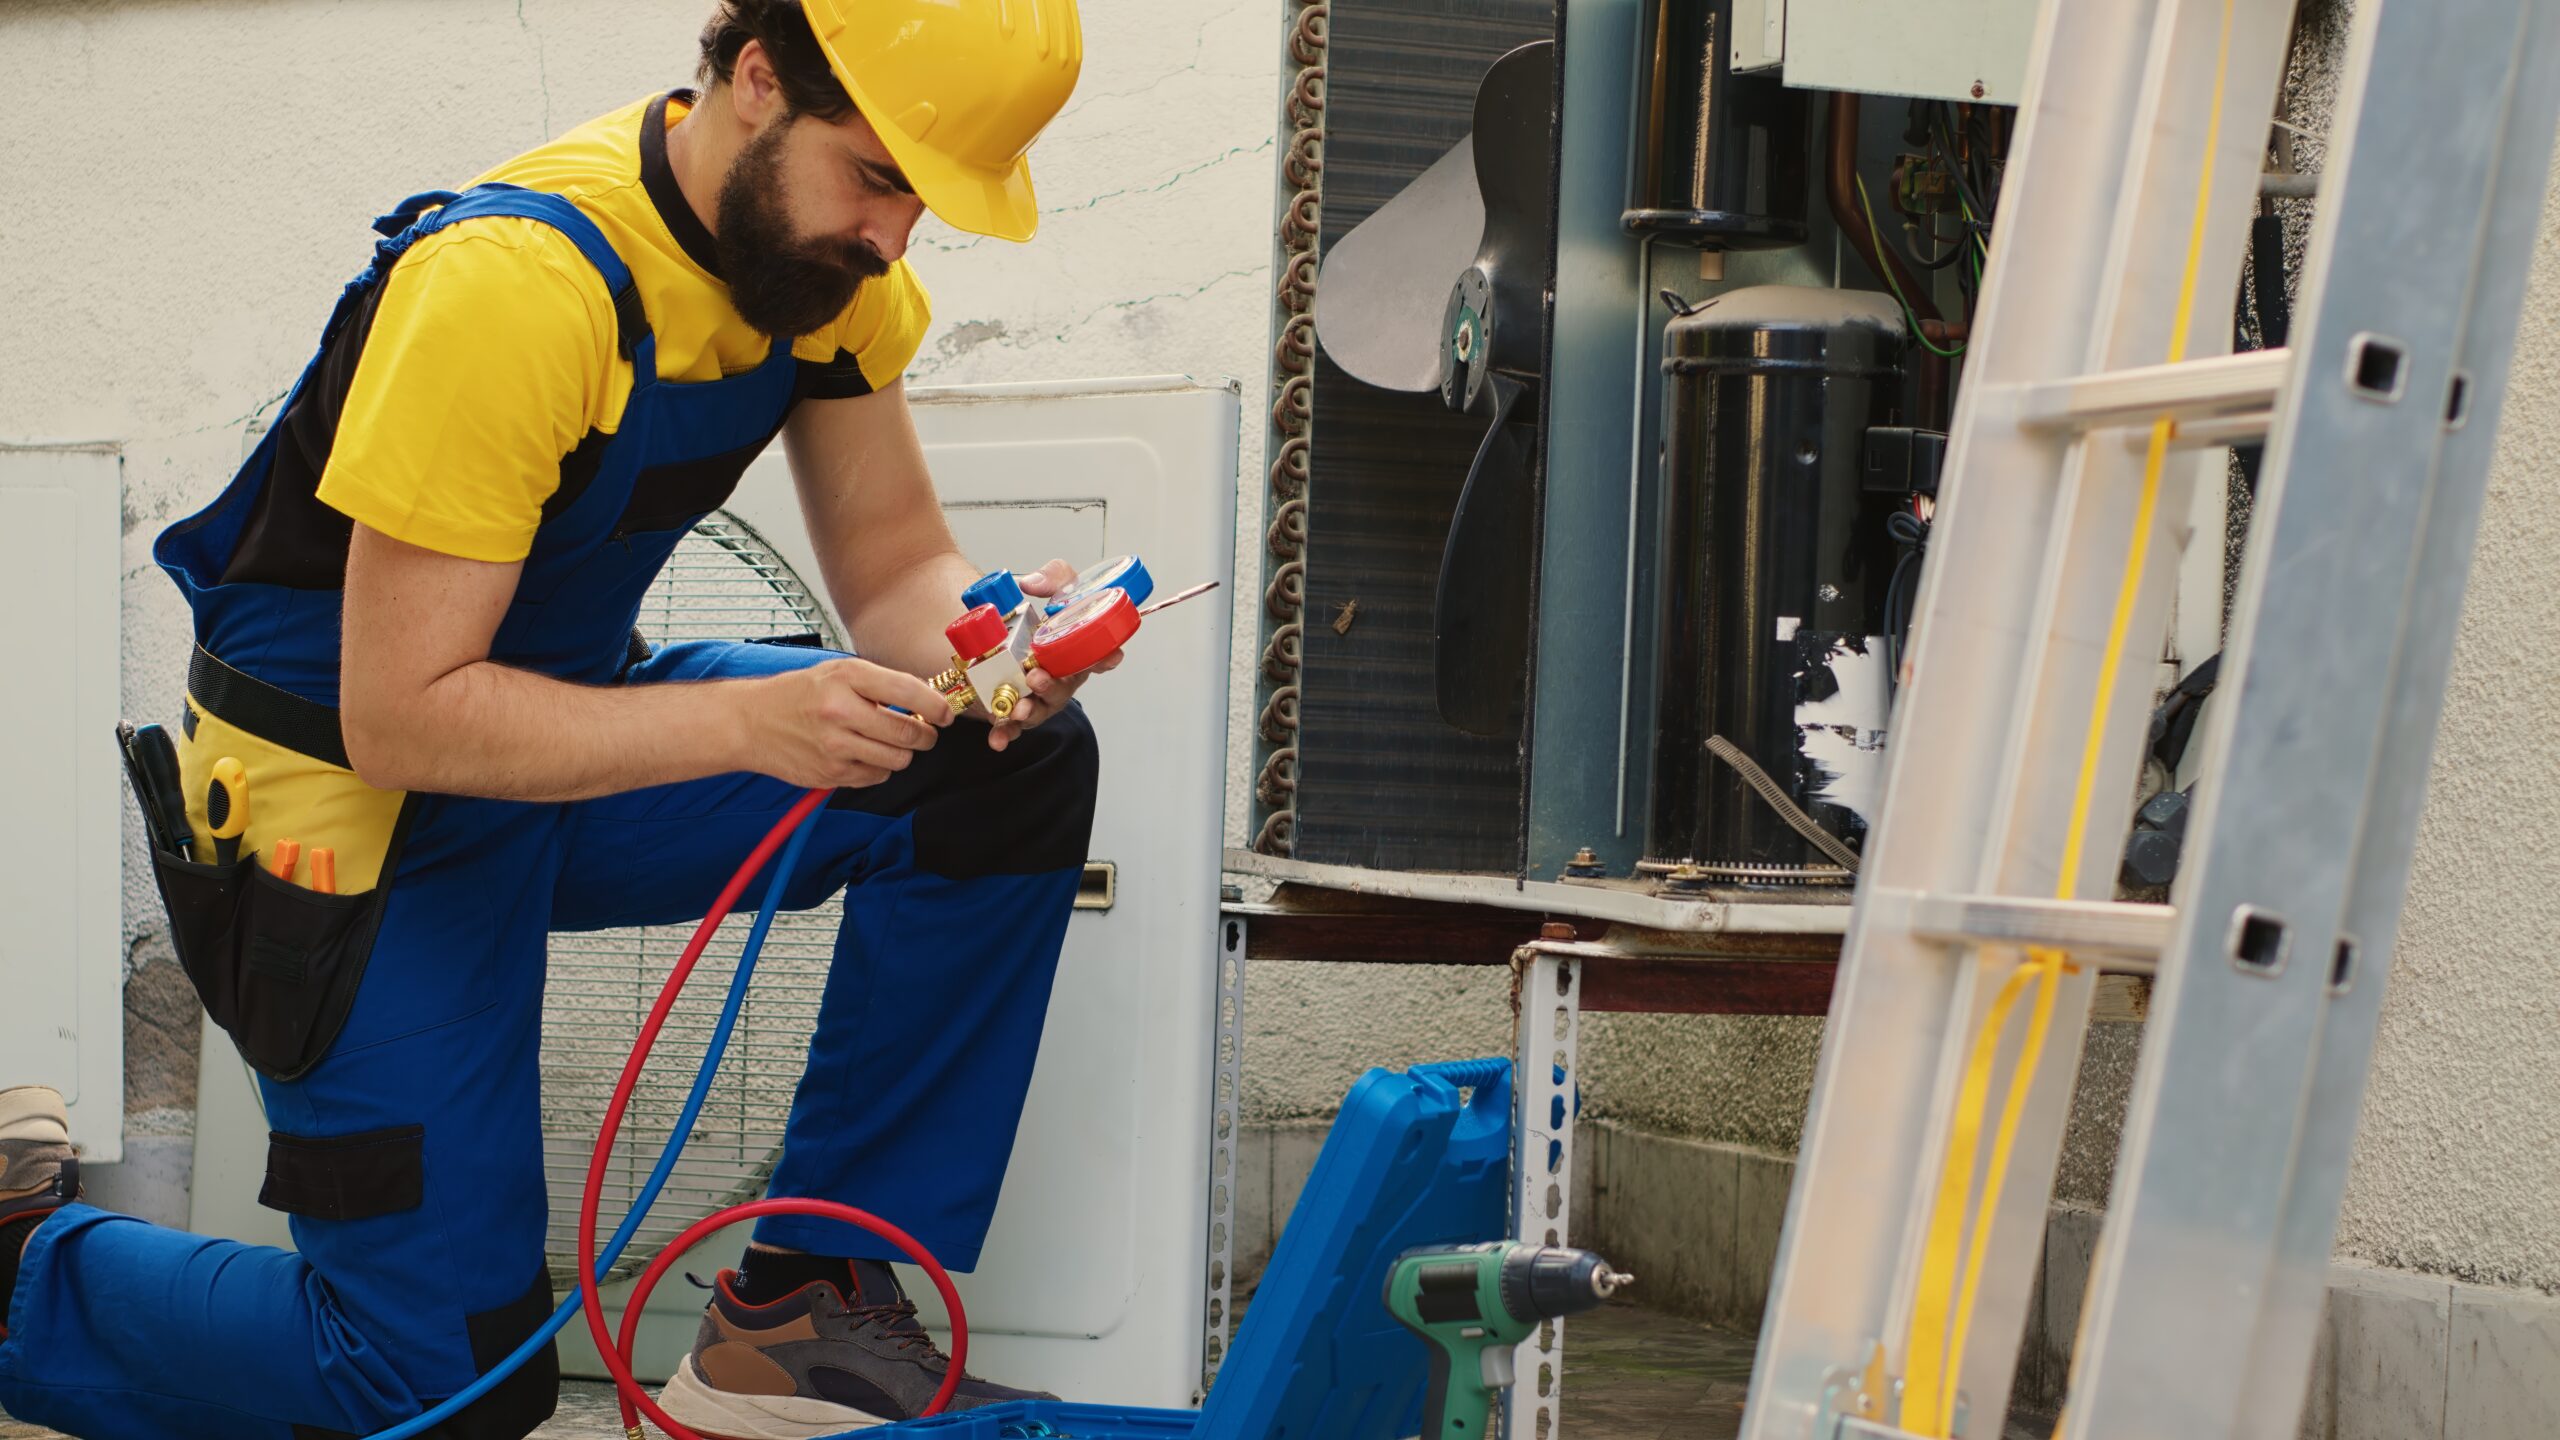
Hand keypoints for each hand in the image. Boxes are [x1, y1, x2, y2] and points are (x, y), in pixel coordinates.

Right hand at [747, 658, 950, 787]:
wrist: (751, 722)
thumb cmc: (799, 694)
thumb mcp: (838, 671)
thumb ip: (879, 683)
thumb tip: (927, 699)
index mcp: (846, 677)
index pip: (907, 691)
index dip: (936, 706)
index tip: (945, 713)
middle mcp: (841, 711)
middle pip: (908, 733)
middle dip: (926, 736)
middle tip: (925, 733)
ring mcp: (835, 746)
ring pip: (897, 760)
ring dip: (903, 754)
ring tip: (890, 742)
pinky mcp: (830, 773)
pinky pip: (876, 776)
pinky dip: (879, 768)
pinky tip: (864, 754)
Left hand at [990, 559, 1124, 752]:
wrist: (999, 625)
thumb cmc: (1038, 611)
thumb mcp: (1054, 585)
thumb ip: (1053, 577)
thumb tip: (1031, 584)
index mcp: (1076, 649)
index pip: (1100, 655)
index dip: (1106, 657)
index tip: (1109, 658)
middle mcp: (1061, 675)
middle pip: (1066, 688)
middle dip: (1054, 687)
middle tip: (1038, 678)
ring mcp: (1039, 695)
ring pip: (1041, 709)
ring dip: (1032, 712)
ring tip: (1019, 709)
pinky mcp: (1015, 707)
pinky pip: (1013, 725)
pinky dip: (1007, 733)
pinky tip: (998, 739)